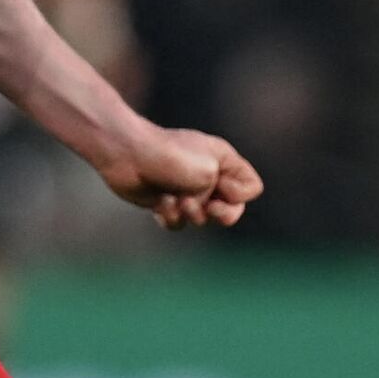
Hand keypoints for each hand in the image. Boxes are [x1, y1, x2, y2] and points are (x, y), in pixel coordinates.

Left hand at [93, 122, 262, 229]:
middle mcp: (207, 174)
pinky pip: (178, 222)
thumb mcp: (209, 169)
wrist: (126, 155)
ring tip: (178, 200)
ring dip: (192, 214)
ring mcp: (186, 188)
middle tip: (208, 208)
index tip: (222, 186)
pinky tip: (160, 202)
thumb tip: (215, 206)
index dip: (240, 194)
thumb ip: (225, 191)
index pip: (251, 187)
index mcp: (223, 160)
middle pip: (231, 209)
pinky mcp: (165, 200)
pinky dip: (170, 216)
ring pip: (202, 219)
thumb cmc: (170, 157)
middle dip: (220, 214)